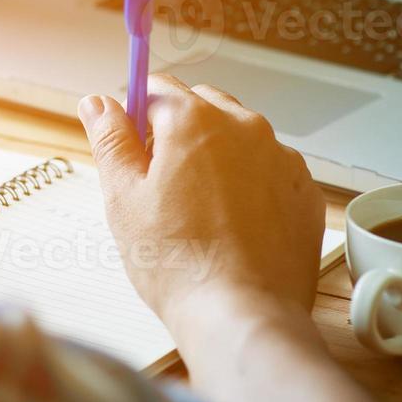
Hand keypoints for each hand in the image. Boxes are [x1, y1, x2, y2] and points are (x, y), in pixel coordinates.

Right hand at [78, 75, 324, 330]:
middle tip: (160, 185)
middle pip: (201, 106)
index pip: (158, 87)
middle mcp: (245, 127)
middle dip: (177, 134)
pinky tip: (232, 225)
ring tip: (198, 212)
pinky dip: (250, 185)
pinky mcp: (303, 191)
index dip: (137, 116)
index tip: (131, 147)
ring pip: (238, 138)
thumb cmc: (179, 262)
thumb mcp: (123, 197)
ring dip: (216, 158)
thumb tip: (98, 103)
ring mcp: (281, 158)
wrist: (241, 314)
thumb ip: (109, 139)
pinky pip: (269, 170)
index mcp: (194, 120)